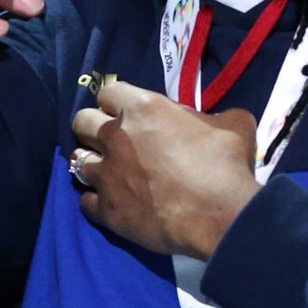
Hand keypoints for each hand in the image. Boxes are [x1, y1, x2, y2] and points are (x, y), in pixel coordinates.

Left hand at [70, 80, 259, 260]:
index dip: (116, 101)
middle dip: (92, 127)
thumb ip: (208, 116)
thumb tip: (208, 122)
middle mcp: (115, 137)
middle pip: (81, 121)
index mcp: (141, 108)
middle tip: (111, 139)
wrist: (222, 216)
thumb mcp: (230, 122)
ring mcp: (108, 176)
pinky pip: (86, 201)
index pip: (107, 91)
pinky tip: (111, 201)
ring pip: (78, 161)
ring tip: (108, 171)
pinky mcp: (108, 211)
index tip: (126, 111)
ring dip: (92, 163)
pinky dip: (96, 200)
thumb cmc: (226, 163)